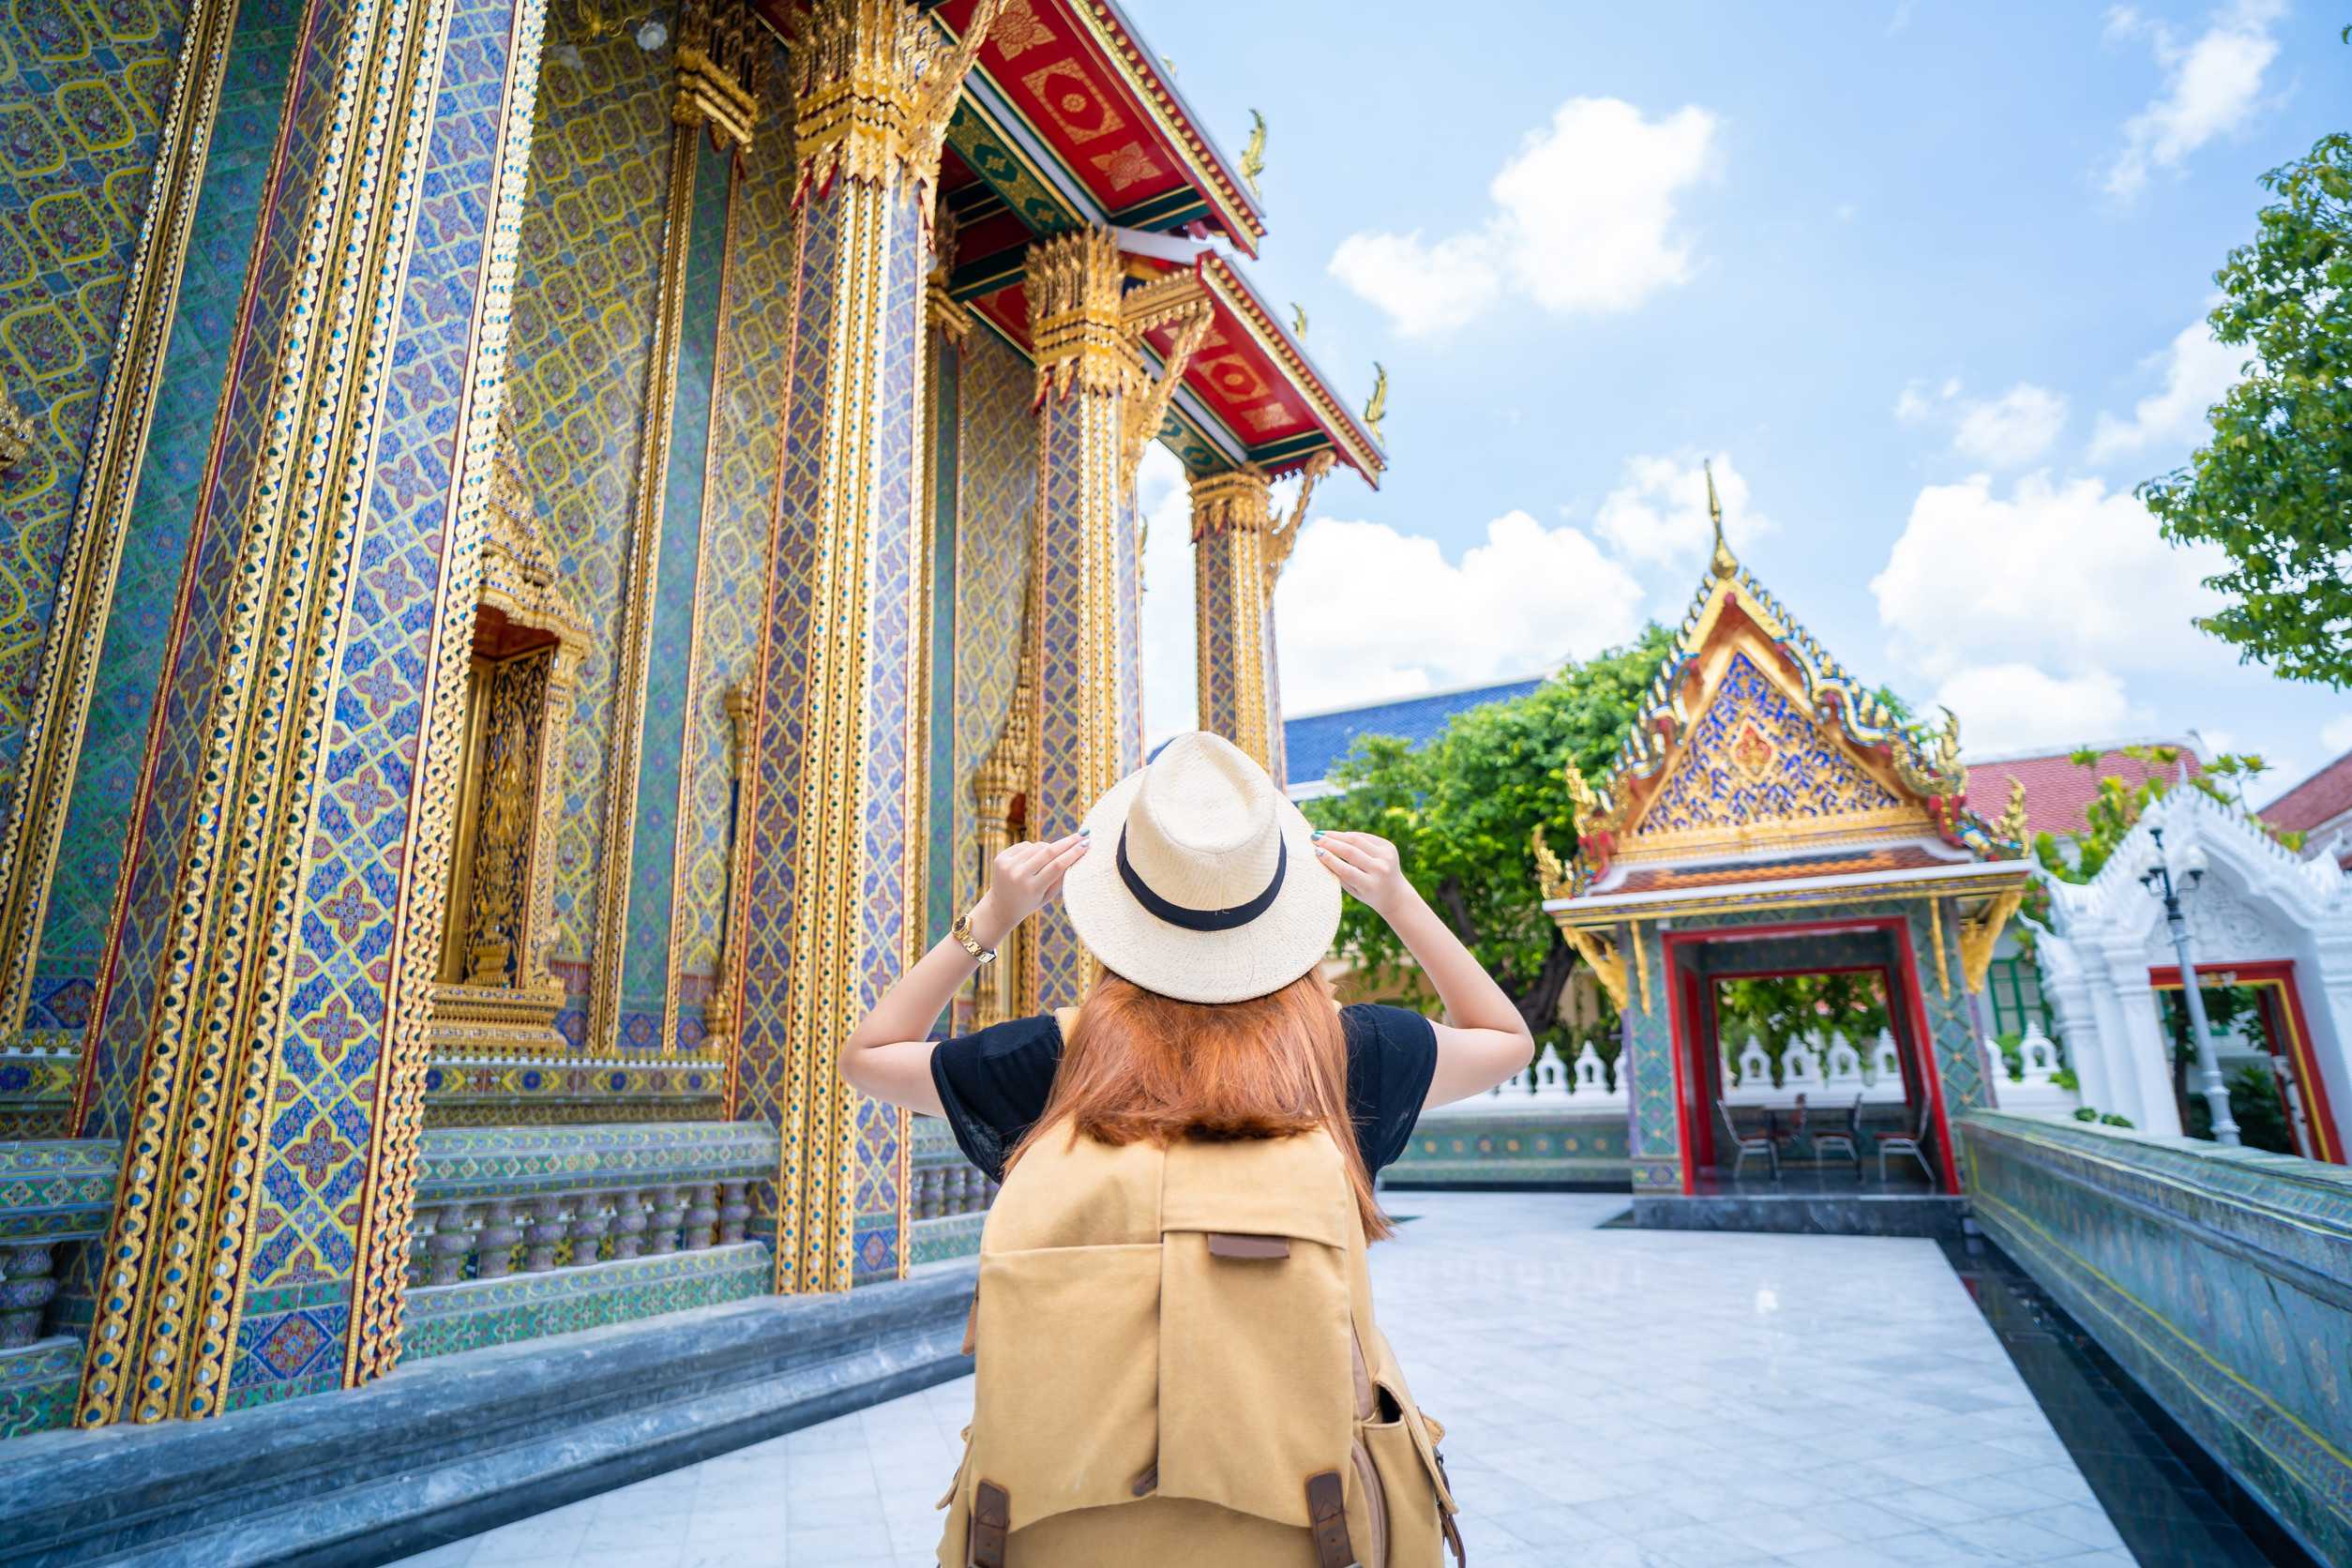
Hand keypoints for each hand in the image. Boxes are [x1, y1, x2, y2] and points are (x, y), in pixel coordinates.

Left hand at [974, 832, 1089, 944]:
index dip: (1073, 853)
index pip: (1057, 866)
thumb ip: (1061, 877)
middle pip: (1048, 852)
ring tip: (1051, 857)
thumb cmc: (1030, 902)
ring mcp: (1008, 866)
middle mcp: (1019, 876)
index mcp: (1033, 888)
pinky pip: (1025, 845)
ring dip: (1049, 848)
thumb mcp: (1048, 896)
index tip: (1086, 844)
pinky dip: (1033, 849)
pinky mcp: (1001, 858)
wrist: (1001, 907)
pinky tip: (1033, 859)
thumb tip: (1076, 852)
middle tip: (1082, 834)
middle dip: (1067, 842)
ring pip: (1037, 846)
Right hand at [1312, 830, 1415, 918]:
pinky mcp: (1389, 847)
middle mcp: (1380, 870)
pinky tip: (1337, 835)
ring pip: (1357, 840)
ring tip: (1321, 834)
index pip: (1347, 870)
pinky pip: (1365, 837)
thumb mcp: (1353, 890)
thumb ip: (1339, 874)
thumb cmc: (1367, 893)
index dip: (1330, 860)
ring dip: (1337, 835)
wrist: (1395, 894)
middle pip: (1351, 852)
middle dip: (1330, 843)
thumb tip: (1320, 853)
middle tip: (1313, 838)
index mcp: (1370, 885)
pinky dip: (1350, 835)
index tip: (1315, 851)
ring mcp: (1387, 856)